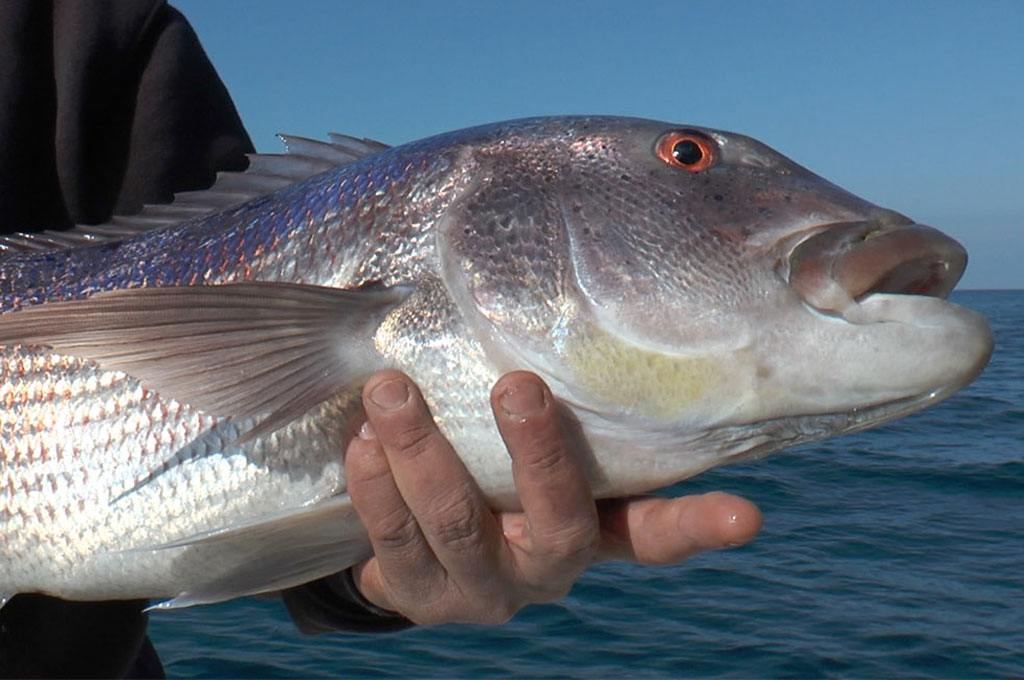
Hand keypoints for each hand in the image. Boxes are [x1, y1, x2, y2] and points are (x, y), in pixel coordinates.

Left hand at [344, 370, 761, 625]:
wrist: (414, 539)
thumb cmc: (491, 465)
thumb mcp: (532, 440)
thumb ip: (559, 394)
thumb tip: (599, 269)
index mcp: (591, 526)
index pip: (654, 530)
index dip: (698, 526)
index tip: (748, 517)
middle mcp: (546, 565)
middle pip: (558, 521)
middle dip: (538, 455)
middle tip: (518, 386)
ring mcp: (482, 587)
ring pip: (459, 526)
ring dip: (423, 454)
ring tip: (390, 390)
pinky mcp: (418, 596)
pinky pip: (393, 544)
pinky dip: (377, 487)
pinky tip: (363, 441)